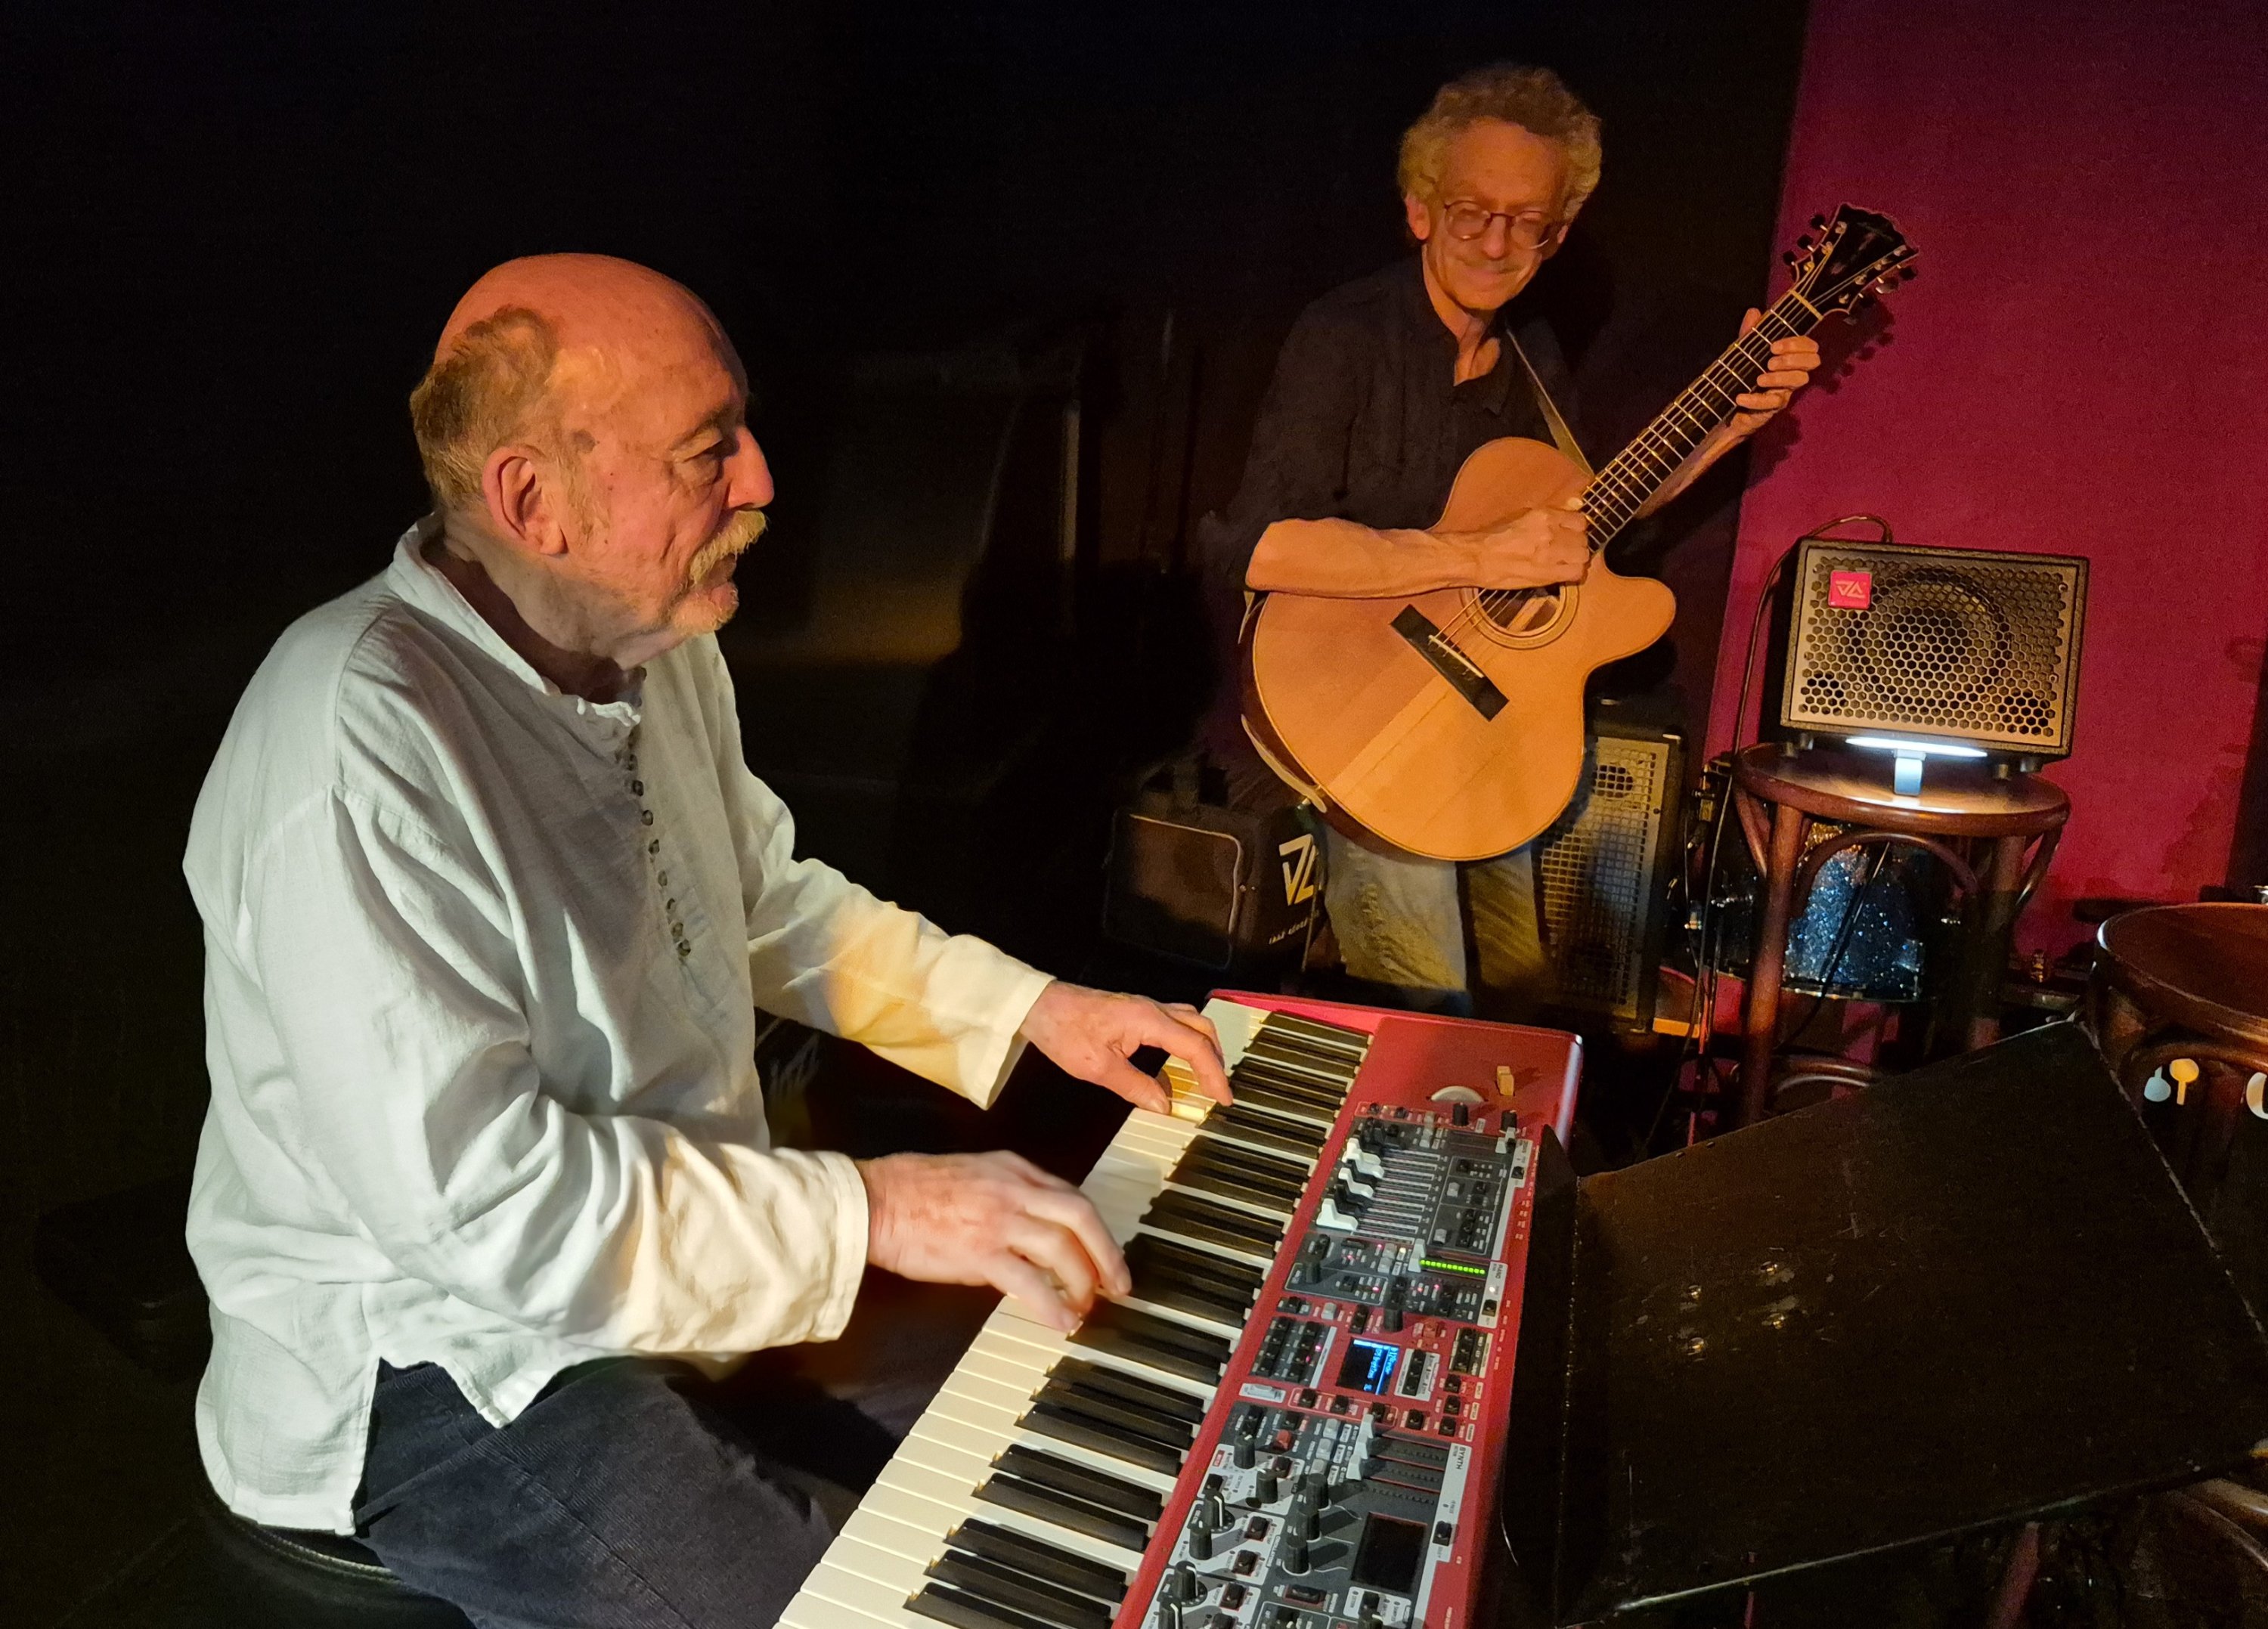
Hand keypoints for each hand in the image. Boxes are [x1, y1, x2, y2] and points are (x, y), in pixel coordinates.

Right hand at [859, 1151, 1127, 1330]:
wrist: (875, 1200)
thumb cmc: (911, 1189)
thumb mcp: (972, 1174)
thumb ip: (1006, 1192)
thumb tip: (1031, 1223)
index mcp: (1013, 1168)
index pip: (1071, 1196)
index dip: (1095, 1229)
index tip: (1104, 1253)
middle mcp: (1014, 1189)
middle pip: (1081, 1216)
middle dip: (1107, 1253)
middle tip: (1118, 1284)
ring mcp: (999, 1220)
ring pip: (1063, 1247)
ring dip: (1083, 1280)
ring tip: (1087, 1305)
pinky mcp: (980, 1252)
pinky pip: (1029, 1281)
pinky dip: (1052, 1303)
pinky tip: (1062, 1321)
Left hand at [1019, 981, 1231, 1113]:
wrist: (1039, 1006)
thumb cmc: (1064, 1031)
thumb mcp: (1098, 1068)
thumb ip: (1135, 1087)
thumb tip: (1163, 1104)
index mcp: (1148, 1020)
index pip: (1195, 1047)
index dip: (1213, 1074)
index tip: (1222, 1098)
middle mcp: (1152, 1009)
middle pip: (1201, 1028)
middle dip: (1216, 1059)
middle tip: (1219, 1089)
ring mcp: (1144, 1007)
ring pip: (1190, 1023)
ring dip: (1203, 1048)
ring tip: (1205, 1077)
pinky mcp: (1134, 1011)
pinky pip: (1172, 1025)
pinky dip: (1184, 1044)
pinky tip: (1175, 1067)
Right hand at [1459, 499, 1588, 589]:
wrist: (1477, 557)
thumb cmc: (1494, 535)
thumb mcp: (1523, 513)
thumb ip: (1554, 509)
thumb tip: (1578, 501)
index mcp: (1544, 515)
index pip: (1580, 520)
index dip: (1576, 528)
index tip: (1570, 533)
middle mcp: (1551, 533)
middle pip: (1583, 539)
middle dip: (1577, 544)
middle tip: (1565, 548)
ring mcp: (1550, 554)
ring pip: (1582, 556)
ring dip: (1576, 559)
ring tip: (1564, 560)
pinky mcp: (1547, 574)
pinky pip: (1575, 574)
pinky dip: (1573, 573)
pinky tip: (1563, 571)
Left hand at [1728, 307, 1821, 436]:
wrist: (1724, 406)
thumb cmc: (1741, 375)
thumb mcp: (1743, 351)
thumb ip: (1749, 333)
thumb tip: (1754, 312)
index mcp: (1789, 358)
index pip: (1810, 347)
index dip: (1799, 344)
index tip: (1774, 345)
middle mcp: (1792, 374)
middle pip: (1812, 363)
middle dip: (1793, 359)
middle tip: (1770, 362)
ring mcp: (1784, 392)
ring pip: (1798, 382)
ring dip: (1779, 378)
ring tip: (1758, 379)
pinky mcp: (1772, 410)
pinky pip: (1772, 404)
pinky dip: (1756, 400)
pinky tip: (1741, 397)